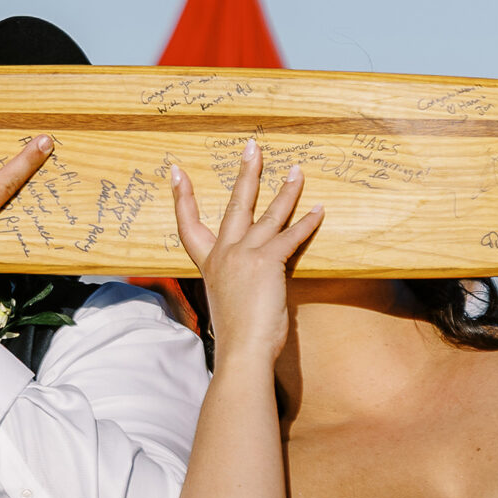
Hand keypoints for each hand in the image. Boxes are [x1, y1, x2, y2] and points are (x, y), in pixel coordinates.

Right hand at [171, 141, 322, 364]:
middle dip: (247, 173)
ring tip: (298, 170)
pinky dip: (308, 222)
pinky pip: (290, 236)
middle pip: (237, 204)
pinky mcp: (266, 262)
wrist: (242, 350)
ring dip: (287, 190)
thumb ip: (240, 281)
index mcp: (211, 264)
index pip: (188, 225)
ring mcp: (244, 256)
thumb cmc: (238, 335)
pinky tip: (320, 210)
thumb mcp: (230, 301)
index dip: (182, 198)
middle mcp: (224, 254)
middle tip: (253, 147)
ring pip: (268, 214)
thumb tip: (257, 278)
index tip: (177, 171)